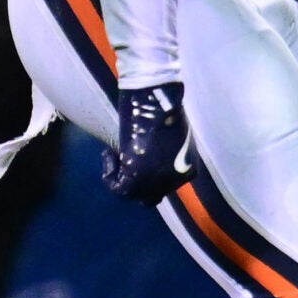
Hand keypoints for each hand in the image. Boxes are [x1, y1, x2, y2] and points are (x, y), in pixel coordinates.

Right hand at [103, 82, 191, 200]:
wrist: (158, 101)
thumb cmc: (166, 110)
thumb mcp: (171, 136)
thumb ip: (164, 152)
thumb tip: (147, 156)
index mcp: (189, 170)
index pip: (167, 186)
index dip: (149, 175)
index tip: (137, 157)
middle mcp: (175, 181)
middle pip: (151, 196)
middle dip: (136, 181)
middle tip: (122, 161)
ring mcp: (157, 183)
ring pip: (133, 195)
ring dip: (120, 178)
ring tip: (114, 155)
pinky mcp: (138, 179)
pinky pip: (118, 189)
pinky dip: (109, 174)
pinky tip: (109, 153)